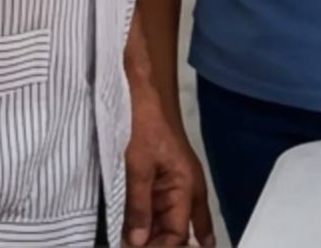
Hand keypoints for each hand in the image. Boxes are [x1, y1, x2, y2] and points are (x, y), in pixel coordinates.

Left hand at [125, 91, 214, 246]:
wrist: (135, 88)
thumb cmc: (142, 118)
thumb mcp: (137, 164)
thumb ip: (138, 204)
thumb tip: (137, 241)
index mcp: (185, 185)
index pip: (178, 233)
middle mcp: (183, 188)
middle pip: (177, 232)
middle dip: (161, 245)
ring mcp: (171, 184)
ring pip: (169, 223)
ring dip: (155, 237)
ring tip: (138, 246)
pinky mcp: (155, 178)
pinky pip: (157, 211)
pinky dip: (148, 225)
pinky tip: (143, 238)